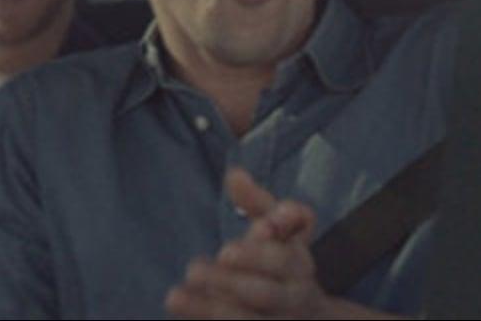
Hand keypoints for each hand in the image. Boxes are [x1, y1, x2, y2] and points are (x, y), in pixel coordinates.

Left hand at [164, 167, 328, 319]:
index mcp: (299, 267)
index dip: (256, 255)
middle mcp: (292, 299)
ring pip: (247, 320)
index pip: (283, 260)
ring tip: (174, 296)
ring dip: (211, 309)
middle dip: (230, 282)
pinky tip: (182, 315)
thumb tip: (234, 174)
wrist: (306, 317)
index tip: (224, 251)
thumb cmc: (282, 262)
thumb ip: (257, 203)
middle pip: (265, 294)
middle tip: (193, 270)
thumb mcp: (279, 231)